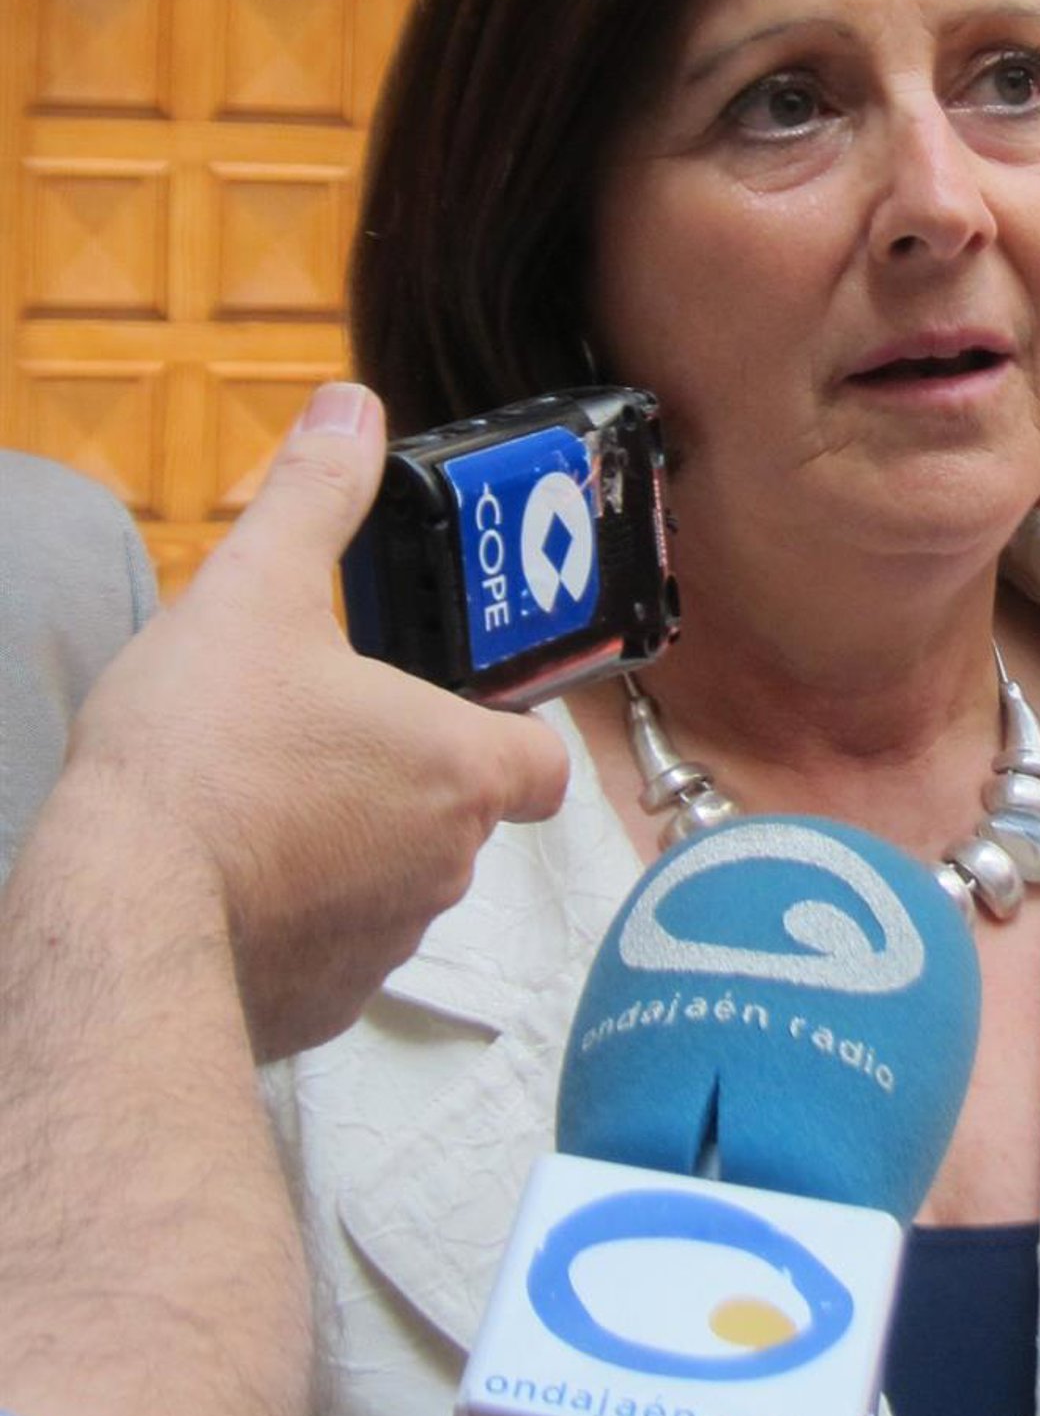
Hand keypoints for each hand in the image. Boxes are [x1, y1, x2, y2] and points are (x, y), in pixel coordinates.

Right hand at [63, 382, 569, 1057]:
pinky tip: (231, 881)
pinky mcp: (324, 1003)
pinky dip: (297, 922)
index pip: (542, 763)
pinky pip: (332, 953)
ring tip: (260, 805)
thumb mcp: (252, 592)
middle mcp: (446, 866)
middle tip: (318, 741)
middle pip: (459, 816)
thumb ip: (314, 498)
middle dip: (402, 782)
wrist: (121, 908)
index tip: (457, 714)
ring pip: (394, 885)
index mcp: (457, 768)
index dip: (513, 736)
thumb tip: (351, 411)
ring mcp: (388, 943)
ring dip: (349, 850)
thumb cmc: (199, 756)